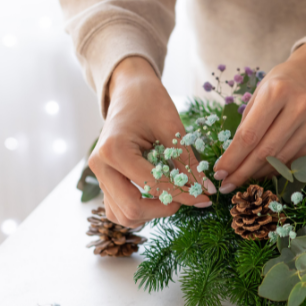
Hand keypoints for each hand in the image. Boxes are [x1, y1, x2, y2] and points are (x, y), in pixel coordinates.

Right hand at [89, 56, 212, 227]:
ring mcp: (98, 175)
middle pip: (132, 208)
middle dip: (164, 209)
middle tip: (187, 198)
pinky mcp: (103, 180)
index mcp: (114, 150)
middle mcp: (100, 166)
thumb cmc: (150, 102)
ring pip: (122, 215)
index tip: (205, 198)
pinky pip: (117, 208)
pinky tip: (158, 198)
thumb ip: (187, 162)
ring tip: (173, 198)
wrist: (129, 90)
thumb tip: (207, 190)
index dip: (183, 194)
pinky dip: (139, 210)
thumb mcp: (172, 128)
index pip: (153, 185)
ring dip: (150, 213)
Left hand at [212, 44, 305, 191]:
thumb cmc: (282, 83)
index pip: (250, 135)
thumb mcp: (260, 92)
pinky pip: (297, 160)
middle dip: (243, 172)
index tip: (219, 172)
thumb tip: (234, 159)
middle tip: (227, 185)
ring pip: (282, 159)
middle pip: (266, 151)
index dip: (233, 157)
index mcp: (277, 92)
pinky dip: (279, 167)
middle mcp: (300, 107)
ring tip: (244, 177)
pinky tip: (265, 169)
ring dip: (259, 172)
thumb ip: (247, 123)